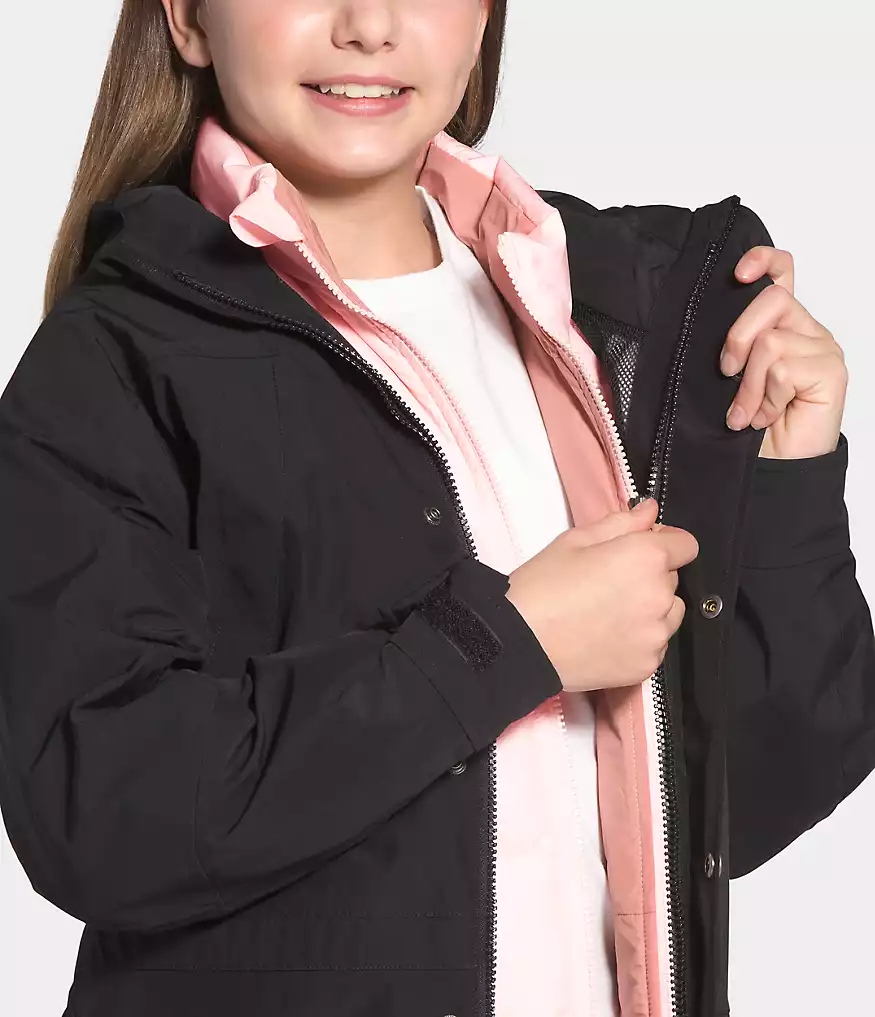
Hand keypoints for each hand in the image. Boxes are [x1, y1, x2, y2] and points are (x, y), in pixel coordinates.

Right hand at [505, 499, 698, 692]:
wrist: (520, 642)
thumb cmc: (542, 585)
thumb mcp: (575, 540)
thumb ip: (621, 523)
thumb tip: (650, 512)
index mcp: (646, 558)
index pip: (686, 545)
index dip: (665, 543)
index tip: (640, 549)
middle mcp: (660, 596)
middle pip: (673, 579)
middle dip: (650, 576)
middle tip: (609, 582)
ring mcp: (656, 635)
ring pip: (669, 613)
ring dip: (650, 609)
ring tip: (609, 612)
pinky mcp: (647, 665)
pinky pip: (655, 644)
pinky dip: (639, 638)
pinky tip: (606, 636)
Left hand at [720, 247, 846, 458]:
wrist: (773, 466)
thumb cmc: (750, 424)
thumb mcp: (729, 377)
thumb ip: (730, 345)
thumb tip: (703, 321)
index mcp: (780, 324)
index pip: (781, 272)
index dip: (762, 260)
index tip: (737, 273)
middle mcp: (804, 330)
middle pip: (770, 299)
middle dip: (737, 338)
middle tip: (726, 373)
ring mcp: (821, 349)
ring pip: (770, 341)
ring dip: (748, 383)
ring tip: (748, 411)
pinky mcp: (831, 371)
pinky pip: (784, 369)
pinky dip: (766, 398)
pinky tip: (767, 416)